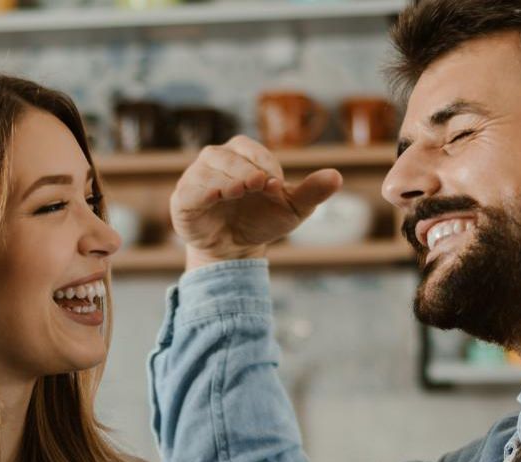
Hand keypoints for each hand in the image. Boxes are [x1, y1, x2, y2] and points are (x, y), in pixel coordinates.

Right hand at [170, 135, 343, 268]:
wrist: (235, 251)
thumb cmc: (262, 221)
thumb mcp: (293, 210)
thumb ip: (312, 192)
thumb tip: (337, 177)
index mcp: (242, 155)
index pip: (251, 150)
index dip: (265, 164)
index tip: (276, 186)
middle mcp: (216, 161)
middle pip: (226, 155)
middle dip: (244, 168)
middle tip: (258, 185)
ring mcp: (196, 178)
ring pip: (206, 168)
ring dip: (225, 177)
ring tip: (238, 192)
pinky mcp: (183, 200)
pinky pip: (189, 190)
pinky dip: (202, 191)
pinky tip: (217, 197)